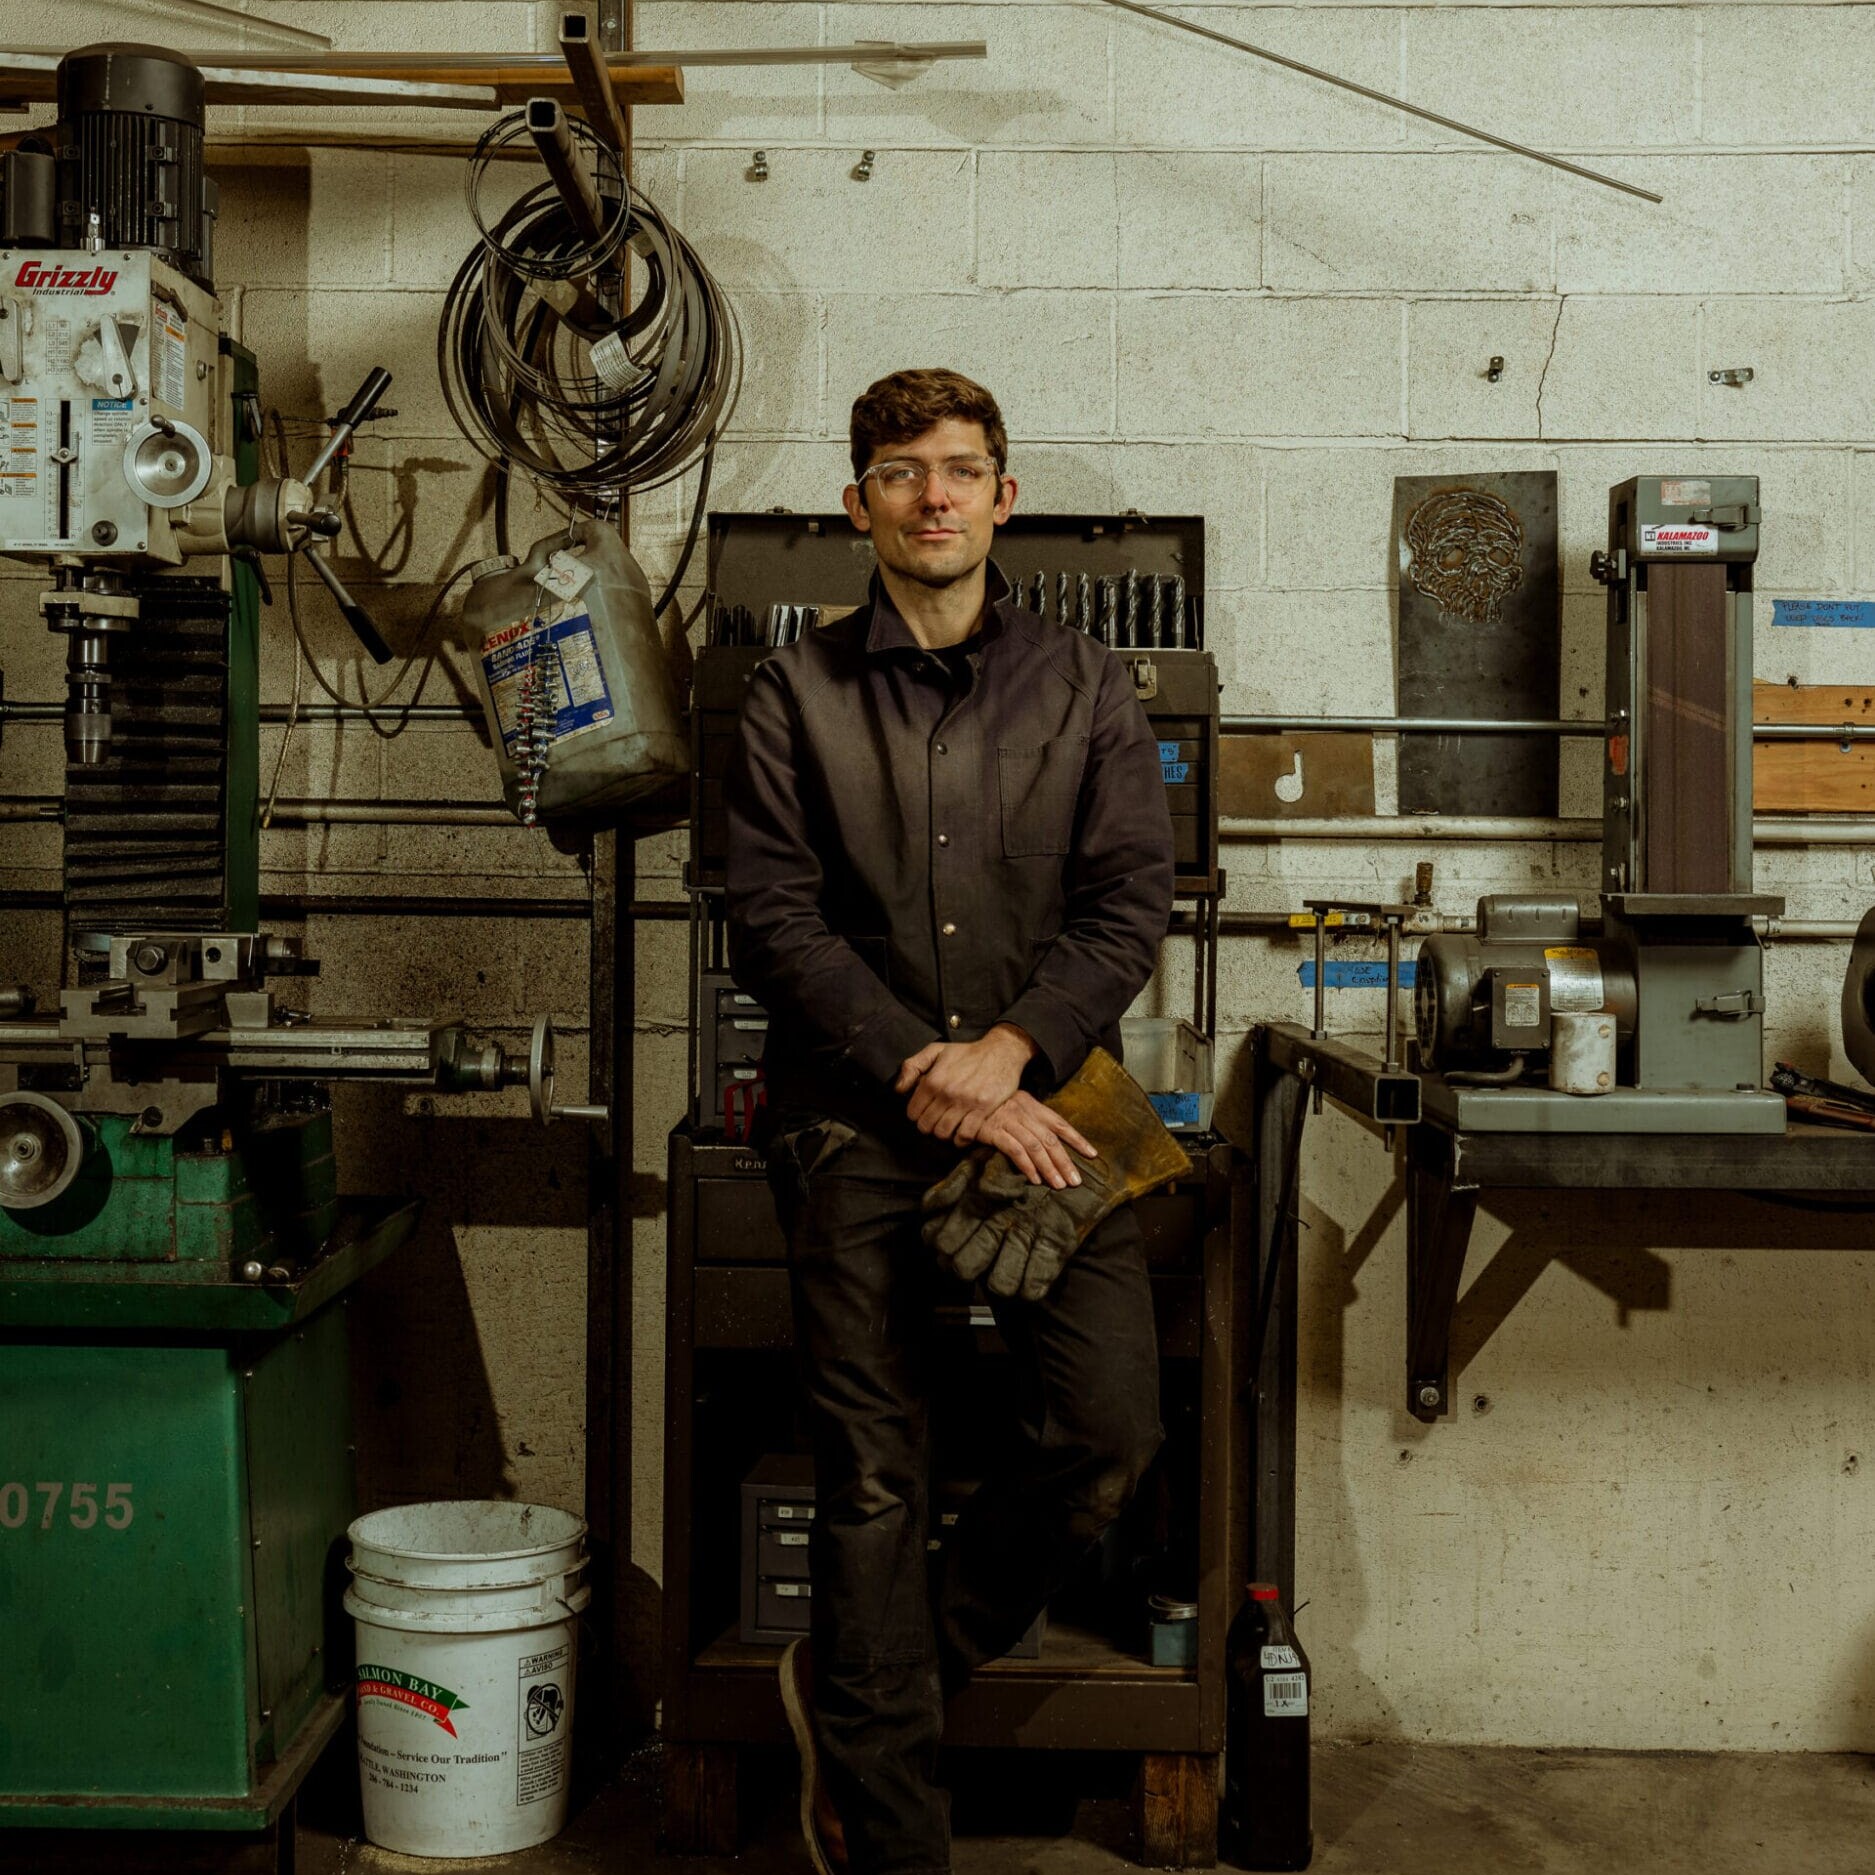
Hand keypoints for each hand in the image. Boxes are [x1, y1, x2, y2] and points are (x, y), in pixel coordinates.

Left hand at [894, 1024, 1037, 1145]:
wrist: (1001, 1052)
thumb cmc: (967, 1052)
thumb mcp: (935, 1050)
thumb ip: (912, 1066)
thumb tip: (899, 1090)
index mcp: (933, 1080)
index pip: (913, 1113)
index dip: (917, 1115)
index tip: (924, 1112)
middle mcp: (947, 1093)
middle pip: (926, 1126)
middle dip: (929, 1126)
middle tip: (936, 1121)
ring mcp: (966, 1103)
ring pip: (943, 1133)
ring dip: (943, 1134)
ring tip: (948, 1127)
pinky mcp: (983, 1110)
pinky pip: (965, 1135)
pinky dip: (961, 1139)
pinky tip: (962, 1132)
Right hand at [975, 1091, 1097, 1189]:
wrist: (962, 1097)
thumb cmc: (990, 1106)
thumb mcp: (1014, 1106)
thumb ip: (1030, 1121)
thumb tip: (1049, 1144)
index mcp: (1033, 1106)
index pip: (1060, 1124)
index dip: (1077, 1139)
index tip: (1092, 1154)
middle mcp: (1024, 1112)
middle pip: (1050, 1139)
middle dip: (1065, 1162)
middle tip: (1075, 1181)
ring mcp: (1009, 1121)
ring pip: (1035, 1147)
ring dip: (1049, 1168)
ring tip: (1058, 1185)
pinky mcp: (993, 1130)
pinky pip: (1015, 1150)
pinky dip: (1026, 1165)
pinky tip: (1034, 1179)